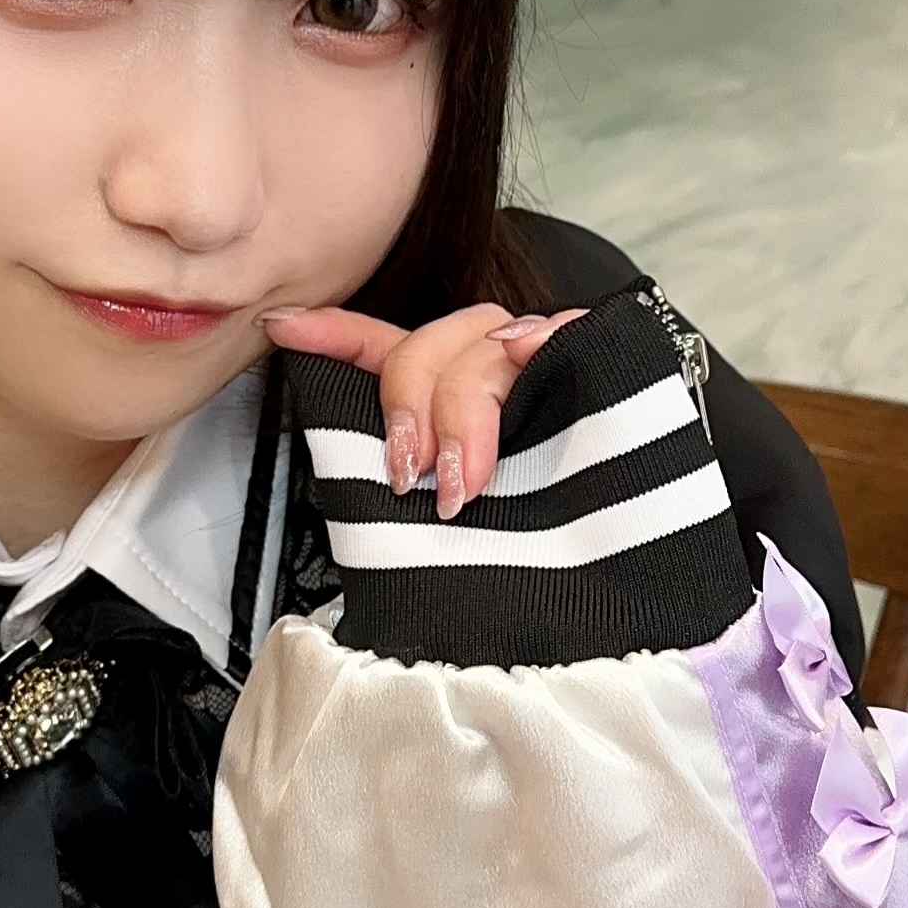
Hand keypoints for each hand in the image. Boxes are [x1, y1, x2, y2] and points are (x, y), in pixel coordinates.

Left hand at [261, 300, 582, 520]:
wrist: (628, 582)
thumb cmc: (531, 551)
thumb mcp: (446, 519)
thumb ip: (407, 479)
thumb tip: (375, 477)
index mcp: (448, 396)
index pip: (382, 348)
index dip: (330, 332)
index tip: (280, 326)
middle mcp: (492, 369)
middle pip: (428, 347)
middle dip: (409, 409)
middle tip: (413, 476)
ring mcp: (545, 362)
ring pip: (485, 344)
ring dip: (464, 413)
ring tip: (466, 482)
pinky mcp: (601, 362)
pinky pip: (566, 330)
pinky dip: (541, 340)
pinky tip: (532, 352)